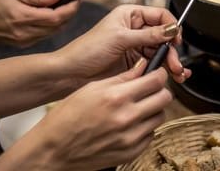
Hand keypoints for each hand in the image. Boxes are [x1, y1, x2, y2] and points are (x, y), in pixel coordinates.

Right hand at [0, 0, 78, 47]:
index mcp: (23, 18)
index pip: (56, 17)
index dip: (70, 8)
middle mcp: (26, 33)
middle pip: (59, 25)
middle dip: (70, 12)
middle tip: (72, 0)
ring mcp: (27, 41)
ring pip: (55, 31)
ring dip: (63, 19)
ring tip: (62, 6)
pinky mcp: (26, 44)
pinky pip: (46, 35)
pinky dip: (53, 25)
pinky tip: (50, 15)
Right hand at [0, 65, 171, 169]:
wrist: (54, 149)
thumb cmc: (67, 117)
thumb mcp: (92, 88)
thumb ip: (122, 77)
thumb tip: (142, 66)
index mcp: (116, 97)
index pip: (156, 80)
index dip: (159, 74)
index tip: (157, 73)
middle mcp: (127, 118)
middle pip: (165, 98)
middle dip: (160, 90)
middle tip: (151, 89)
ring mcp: (130, 137)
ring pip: (160, 116)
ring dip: (153, 109)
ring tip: (138, 106)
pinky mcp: (131, 152)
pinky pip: (151, 135)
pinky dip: (145, 127)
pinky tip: (131, 123)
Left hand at [56, 4, 189, 84]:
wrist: (71, 73)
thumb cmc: (86, 50)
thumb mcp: (120, 39)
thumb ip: (148, 35)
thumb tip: (170, 30)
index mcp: (130, 15)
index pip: (160, 16)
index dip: (171, 27)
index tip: (176, 40)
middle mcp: (135, 29)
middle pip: (164, 36)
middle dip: (172, 50)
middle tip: (175, 64)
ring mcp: (136, 46)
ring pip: (161, 51)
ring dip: (171, 62)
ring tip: (177, 73)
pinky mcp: (135, 63)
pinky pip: (155, 64)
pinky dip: (165, 70)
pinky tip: (171, 75)